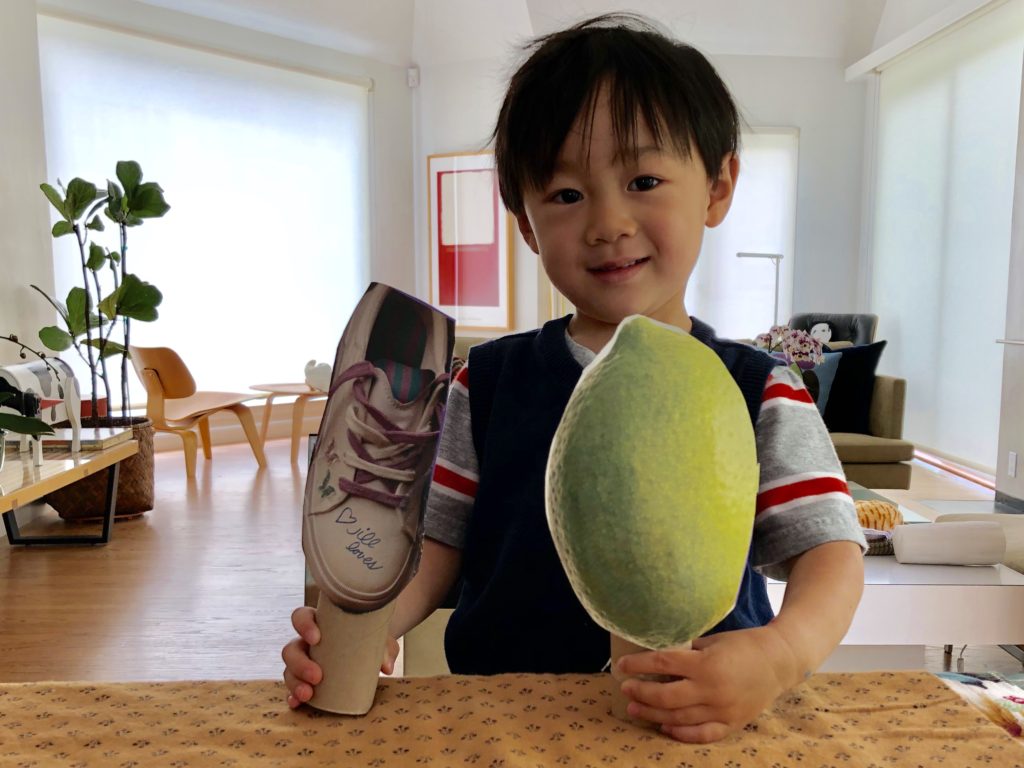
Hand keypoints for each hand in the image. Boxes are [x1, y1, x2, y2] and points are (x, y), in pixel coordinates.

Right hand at [281, 606, 400, 708]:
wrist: (371, 650)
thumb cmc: (369, 638)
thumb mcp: (379, 639)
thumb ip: (386, 648)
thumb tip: (386, 667)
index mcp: (320, 623)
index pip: (301, 617)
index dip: (304, 626)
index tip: (316, 638)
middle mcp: (306, 642)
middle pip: (291, 649)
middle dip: (300, 664)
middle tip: (318, 676)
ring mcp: (303, 662)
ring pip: (288, 670)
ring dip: (295, 683)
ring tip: (309, 694)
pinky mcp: (304, 681)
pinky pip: (291, 689)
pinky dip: (292, 696)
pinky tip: (297, 703)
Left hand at [617, 624, 800, 742]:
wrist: (779, 662)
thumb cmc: (743, 645)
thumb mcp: (712, 641)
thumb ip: (687, 651)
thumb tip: (657, 656)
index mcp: (706, 664)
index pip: (662, 664)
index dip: (638, 665)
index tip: (622, 666)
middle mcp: (712, 690)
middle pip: (665, 696)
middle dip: (641, 693)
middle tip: (626, 689)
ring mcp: (722, 710)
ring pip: (678, 718)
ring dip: (653, 714)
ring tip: (635, 708)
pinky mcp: (731, 723)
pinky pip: (701, 734)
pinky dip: (680, 733)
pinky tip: (664, 727)